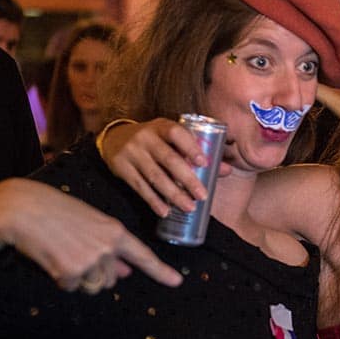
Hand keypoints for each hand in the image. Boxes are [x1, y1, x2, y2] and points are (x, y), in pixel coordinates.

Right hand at [0, 178, 182, 291]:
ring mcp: (91, 260)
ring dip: (79, 278)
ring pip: (93, 286)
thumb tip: (124, 272)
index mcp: (115, 232)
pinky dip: (61, 278)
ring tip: (63, 253)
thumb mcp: (89, 225)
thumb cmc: (55, 212)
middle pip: (111, 279)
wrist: (23, 208)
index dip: (161, 271)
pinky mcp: (72, 271)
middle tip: (74, 252)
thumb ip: (109, 248)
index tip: (177, 281)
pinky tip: (53, 257)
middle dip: (95, 274)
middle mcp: (108, 247)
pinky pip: (72, 286)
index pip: (143, 255)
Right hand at [101, 118, 231, 217]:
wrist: (113, 138)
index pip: (176, 133)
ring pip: (155, 176)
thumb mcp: (170, 139)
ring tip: (189, 207)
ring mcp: (132, 153)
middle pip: (168, 159)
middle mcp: (145, 138)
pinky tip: (165, 211)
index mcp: (161, 126)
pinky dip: (154, 201)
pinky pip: (140, 187)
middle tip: (202, 195)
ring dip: (173, 194)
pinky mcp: (121, 168)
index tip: (204, 164)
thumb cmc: (154, 140)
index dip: (190, 147)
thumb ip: (196, 152)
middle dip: (187, 179)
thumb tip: (226, 170)